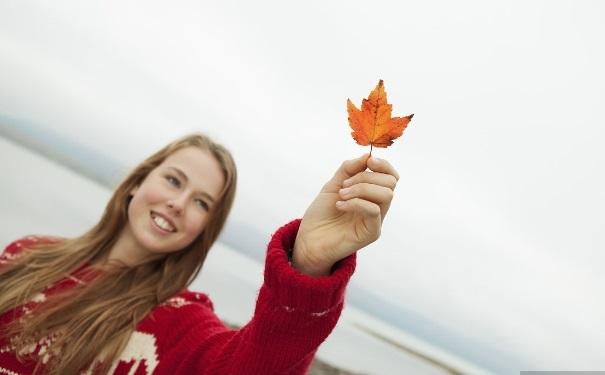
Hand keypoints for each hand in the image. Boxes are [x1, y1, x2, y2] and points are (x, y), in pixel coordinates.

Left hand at [292, 154, 398, 276]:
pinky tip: (340, 205)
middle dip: (366, 177)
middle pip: (390, 182)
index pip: (390, 176)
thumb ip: (349, 169)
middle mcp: (377, 206)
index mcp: (371, 194)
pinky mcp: (372, 233)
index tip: (368, 161)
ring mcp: (376, 220)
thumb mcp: (334, 184)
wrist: (309, 239)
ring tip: (341, 195)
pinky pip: (374, 211)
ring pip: (385, 195)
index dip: (383, 165)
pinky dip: (356, 202)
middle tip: (344, 184)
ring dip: (361, 188)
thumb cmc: (321, 214)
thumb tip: (368, 155)